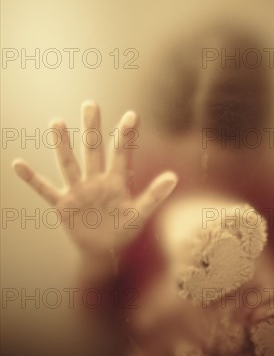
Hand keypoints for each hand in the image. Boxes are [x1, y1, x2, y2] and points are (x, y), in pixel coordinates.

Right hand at [13, 101, 177, 270]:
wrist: (105, 251)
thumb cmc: (124, 230)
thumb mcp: (141, 214)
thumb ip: (155, 195)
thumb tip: (173, 176)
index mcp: (116, 181)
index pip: (122, 154)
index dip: (126, 136)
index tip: (132, 115)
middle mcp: (96, 180)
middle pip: (93, 150)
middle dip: (92, 128)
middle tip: (90, 104)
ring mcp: (78, 191)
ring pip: (69, 163)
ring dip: (62, 145)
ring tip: (56, 121)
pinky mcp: (63, 205)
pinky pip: (45, 190)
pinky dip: (32, 179)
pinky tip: (18, 164)